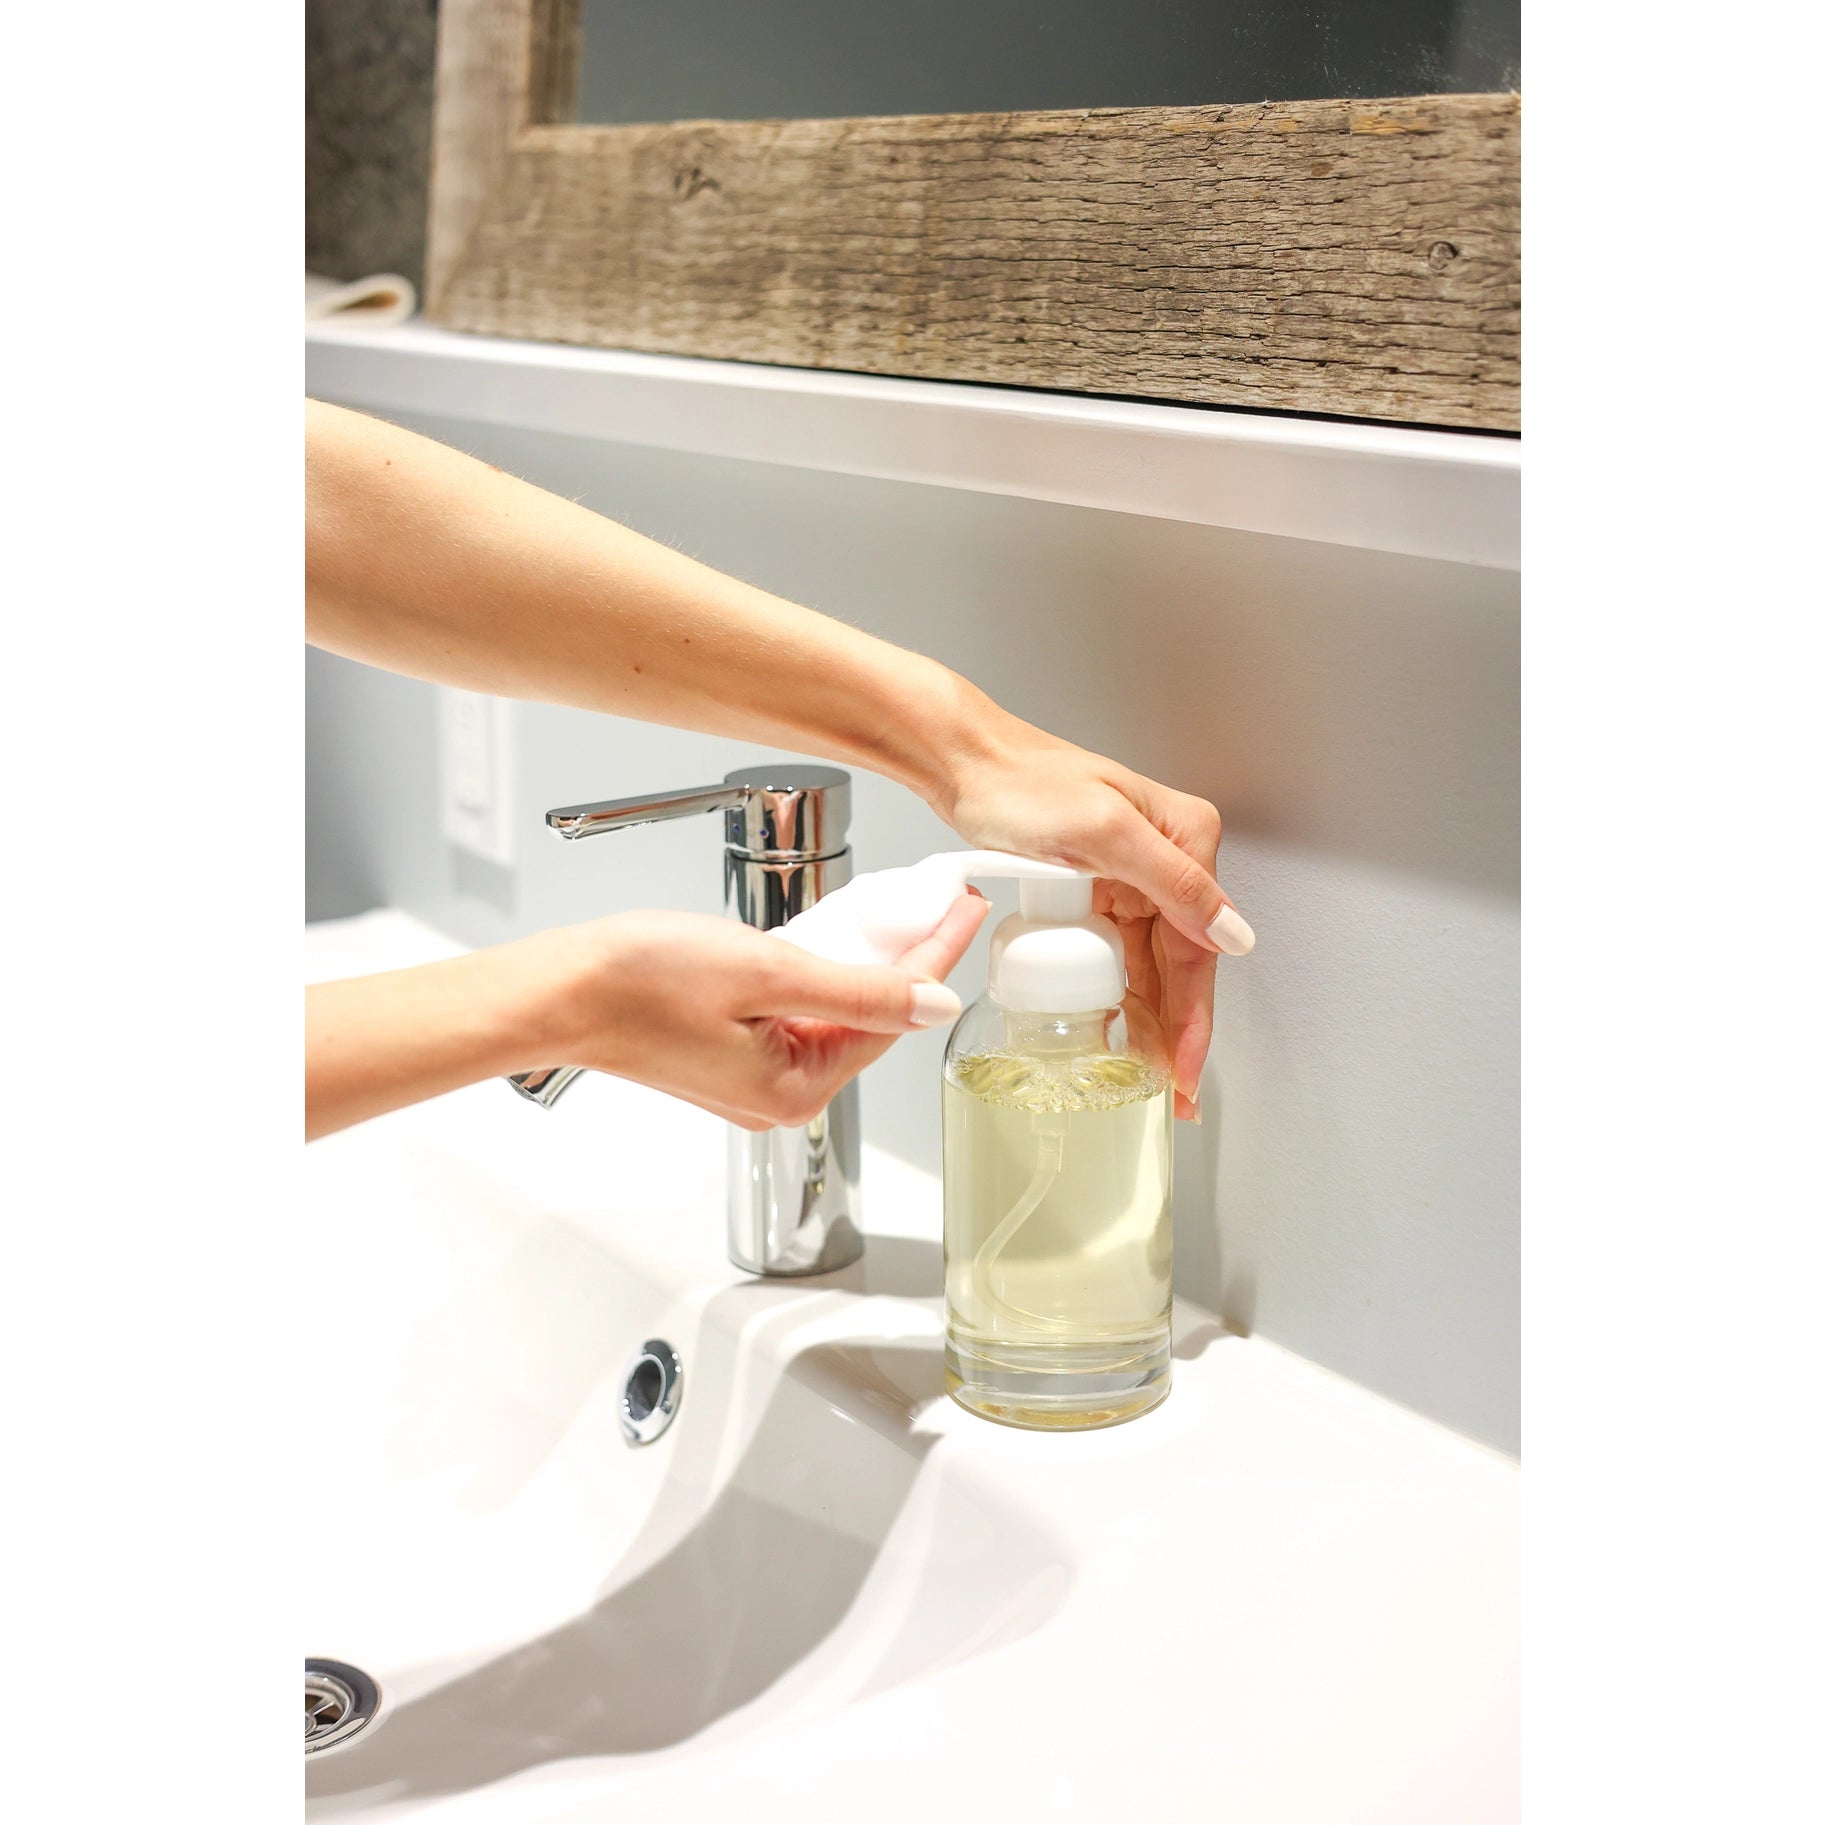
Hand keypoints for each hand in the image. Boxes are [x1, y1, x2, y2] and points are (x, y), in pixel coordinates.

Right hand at [527, 894, 990, 1128]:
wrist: (555, 992)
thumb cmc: (638, 983)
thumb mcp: (767, 972)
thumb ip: (859, 989)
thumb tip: (933, 1003)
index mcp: (795, 1088)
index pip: (893, 1015)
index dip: (935, 955)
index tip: (965, 909)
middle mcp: (778, 1098)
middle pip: (868, 1020)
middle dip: (907, 961)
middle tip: (941, 902)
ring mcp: (750, 1083)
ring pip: (832, 1016)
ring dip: (864, 965)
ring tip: (898, 913)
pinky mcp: (726, 1060)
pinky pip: (793, 1018)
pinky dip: (818, 977)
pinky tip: (834, 939)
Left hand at [940, 714, 1252, 1121]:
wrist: (965, 764)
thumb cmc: (1022, 782)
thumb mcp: (1103, 831)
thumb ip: (1174, 881)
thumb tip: (1232, 934)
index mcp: (1186, 838)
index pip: (1200, 948)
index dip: (1193, 1018)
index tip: (1183, 1071)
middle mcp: (1168, 856)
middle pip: (1180, 964)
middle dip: (1175, 1031)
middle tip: (1167, 1092)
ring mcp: (1133, 873)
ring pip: (1151, 965)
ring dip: (1149, 1019)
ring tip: (1141, 1074)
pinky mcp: (1099, 885)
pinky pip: (1119, 952)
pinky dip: (1119, 992)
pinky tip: (1116, 1028)